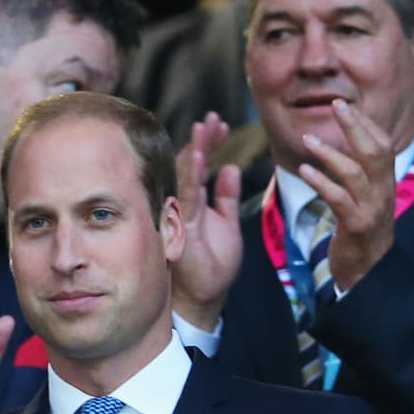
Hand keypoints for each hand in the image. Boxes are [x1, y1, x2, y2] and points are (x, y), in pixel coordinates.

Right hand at [172, 113, 242, 330]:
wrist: (204, 294)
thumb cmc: (213, 263)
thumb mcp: (227, 223)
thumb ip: (227, 197)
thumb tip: (231, 168)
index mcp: (196, 202)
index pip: (200, 165)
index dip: (210, 144)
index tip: (221, 124)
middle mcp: (185, 205)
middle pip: (191, 164)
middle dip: (203, 140)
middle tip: (213, 118)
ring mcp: (182, 215)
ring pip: (187, 176)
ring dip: (197, 151)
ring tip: (204, 128)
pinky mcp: (183, 227)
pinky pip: (188, 197)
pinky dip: (193, 177)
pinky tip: (200, 158)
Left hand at [298, 100, 395, 291]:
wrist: (369, 274)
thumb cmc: (360, 235)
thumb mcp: (365, 202)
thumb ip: (359, 178)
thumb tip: (345, 150)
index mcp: (385, 183)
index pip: (382, 144)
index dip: (366, 123)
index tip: (347, 105)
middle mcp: (383, 192)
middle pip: (374, 150)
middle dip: (356, 125)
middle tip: (337, 105)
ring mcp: (371, 209)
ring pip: (355, 172)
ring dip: (330, 152)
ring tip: (308, 139)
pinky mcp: (356, 226)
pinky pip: (339, 199)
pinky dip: (321, 183)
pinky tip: (304, 171)